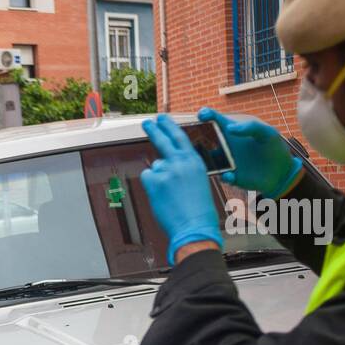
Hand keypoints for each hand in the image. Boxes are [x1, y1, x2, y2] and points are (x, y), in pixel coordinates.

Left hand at [141, 115, 224, 266]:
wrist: (194, 226)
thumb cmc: (197, 209)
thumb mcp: (196, 182)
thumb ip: (181, 169)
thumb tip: (160, 163)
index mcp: (195, 162)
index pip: (180, 138)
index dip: (170, 127)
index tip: (162, 119)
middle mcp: (181, 162)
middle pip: (163, 141)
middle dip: (154, 130)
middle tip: (147, 122)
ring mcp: (167, 170)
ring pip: (155, 167)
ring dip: (158, 178)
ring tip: (170, 194)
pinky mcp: (155, 180)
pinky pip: (147, 177)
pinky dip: (151, 185)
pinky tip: (162, 196)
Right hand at [199, 107, 302, 197]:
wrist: (282, 173)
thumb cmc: (274, 148)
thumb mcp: (267, 133)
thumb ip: (251, 127)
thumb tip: (230, 128)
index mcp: (232, 132)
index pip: (215, 120)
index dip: (206, 115)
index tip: (202, 114)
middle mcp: (225, 146)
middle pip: (204, 140)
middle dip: (195, 138)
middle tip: (193, 139)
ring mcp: (226, 162)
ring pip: (207, 160)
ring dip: (204, 160)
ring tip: (206, 161)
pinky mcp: (231, 177)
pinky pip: (221, 176)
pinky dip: (224, 176)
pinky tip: (230, 175)